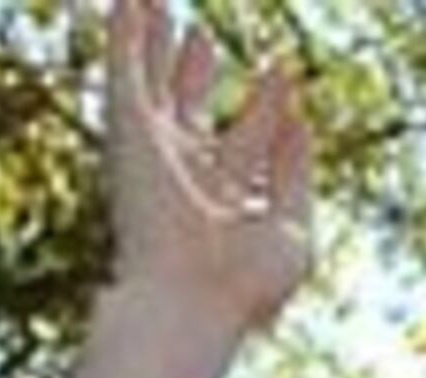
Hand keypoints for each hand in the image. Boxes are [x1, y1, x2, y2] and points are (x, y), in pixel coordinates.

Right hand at [106, 0, 313, 338]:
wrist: (189, 299)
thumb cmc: (243, 285)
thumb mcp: (293, 228)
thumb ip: (296, 176)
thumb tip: (300, 124)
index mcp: (227, 197)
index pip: (251, 137)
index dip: (269, 105)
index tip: (283, 73)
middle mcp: (187, 172)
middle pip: (190, 109)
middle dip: (195, 73)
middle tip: (200, 37)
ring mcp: (154, 152)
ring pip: (152, 83)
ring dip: (152, 41)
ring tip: (152, 1)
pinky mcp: (129, 133)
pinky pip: (125, 70)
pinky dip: (125, 34)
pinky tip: (128, 1)